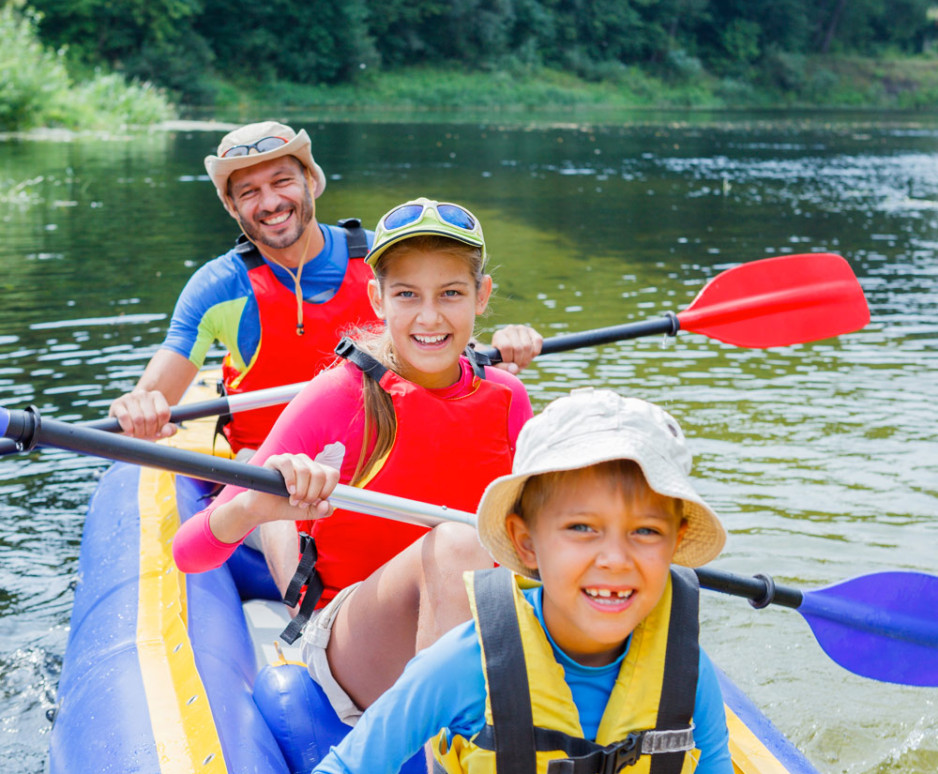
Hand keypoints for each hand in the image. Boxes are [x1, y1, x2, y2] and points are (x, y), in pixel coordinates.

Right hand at [109, 389, 175, 439]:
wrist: (127, 425)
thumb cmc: (147, 426)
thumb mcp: (161, 429)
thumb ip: (170, 430)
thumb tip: (167, 431)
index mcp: (157, 395)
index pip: (163, 413)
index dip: (161, 426)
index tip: (157, 430)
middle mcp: (143, 393)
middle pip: (151, 417)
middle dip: (149, 431)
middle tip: (146, 434)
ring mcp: (129, 397)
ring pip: (138, 418)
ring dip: (139, 432)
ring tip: (138, 434)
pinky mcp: (116, 404)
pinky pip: (124, 417)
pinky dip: (128, 428)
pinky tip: (130, 432)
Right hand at [209, 454, 340, 543]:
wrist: (264, 510)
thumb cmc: (286, 507)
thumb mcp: (308, 512)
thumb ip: (322, 511)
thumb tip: (327, 505)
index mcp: (316, 471)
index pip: (332, 474)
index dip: (327, 491)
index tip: (316, 502)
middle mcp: (305, 462)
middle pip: (319, 474)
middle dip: (311, 494)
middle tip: (301, 503)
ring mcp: (291, 459)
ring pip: (305, 471)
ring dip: (301, 491)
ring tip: (293, 500)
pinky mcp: (275, 460)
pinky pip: (288, 464)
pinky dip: (291, 481)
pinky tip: (289, 491)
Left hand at [489, 325, 542, 374]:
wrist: (510, 354)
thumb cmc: (502, 360)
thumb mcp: (498, 366)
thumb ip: (503, 368)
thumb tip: (514, 368)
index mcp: (499, 335)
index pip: (506, 347)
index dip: (509, 359)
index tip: (508, 364)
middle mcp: (510, 329)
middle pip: (518, 348)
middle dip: (519, 361)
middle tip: (516, 365)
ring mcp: (522, 329)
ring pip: (528, 346)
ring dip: (526, 359)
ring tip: (521, 362)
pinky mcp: (532, 331)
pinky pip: (538, 341)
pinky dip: (535, 353)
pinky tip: (529, 356)